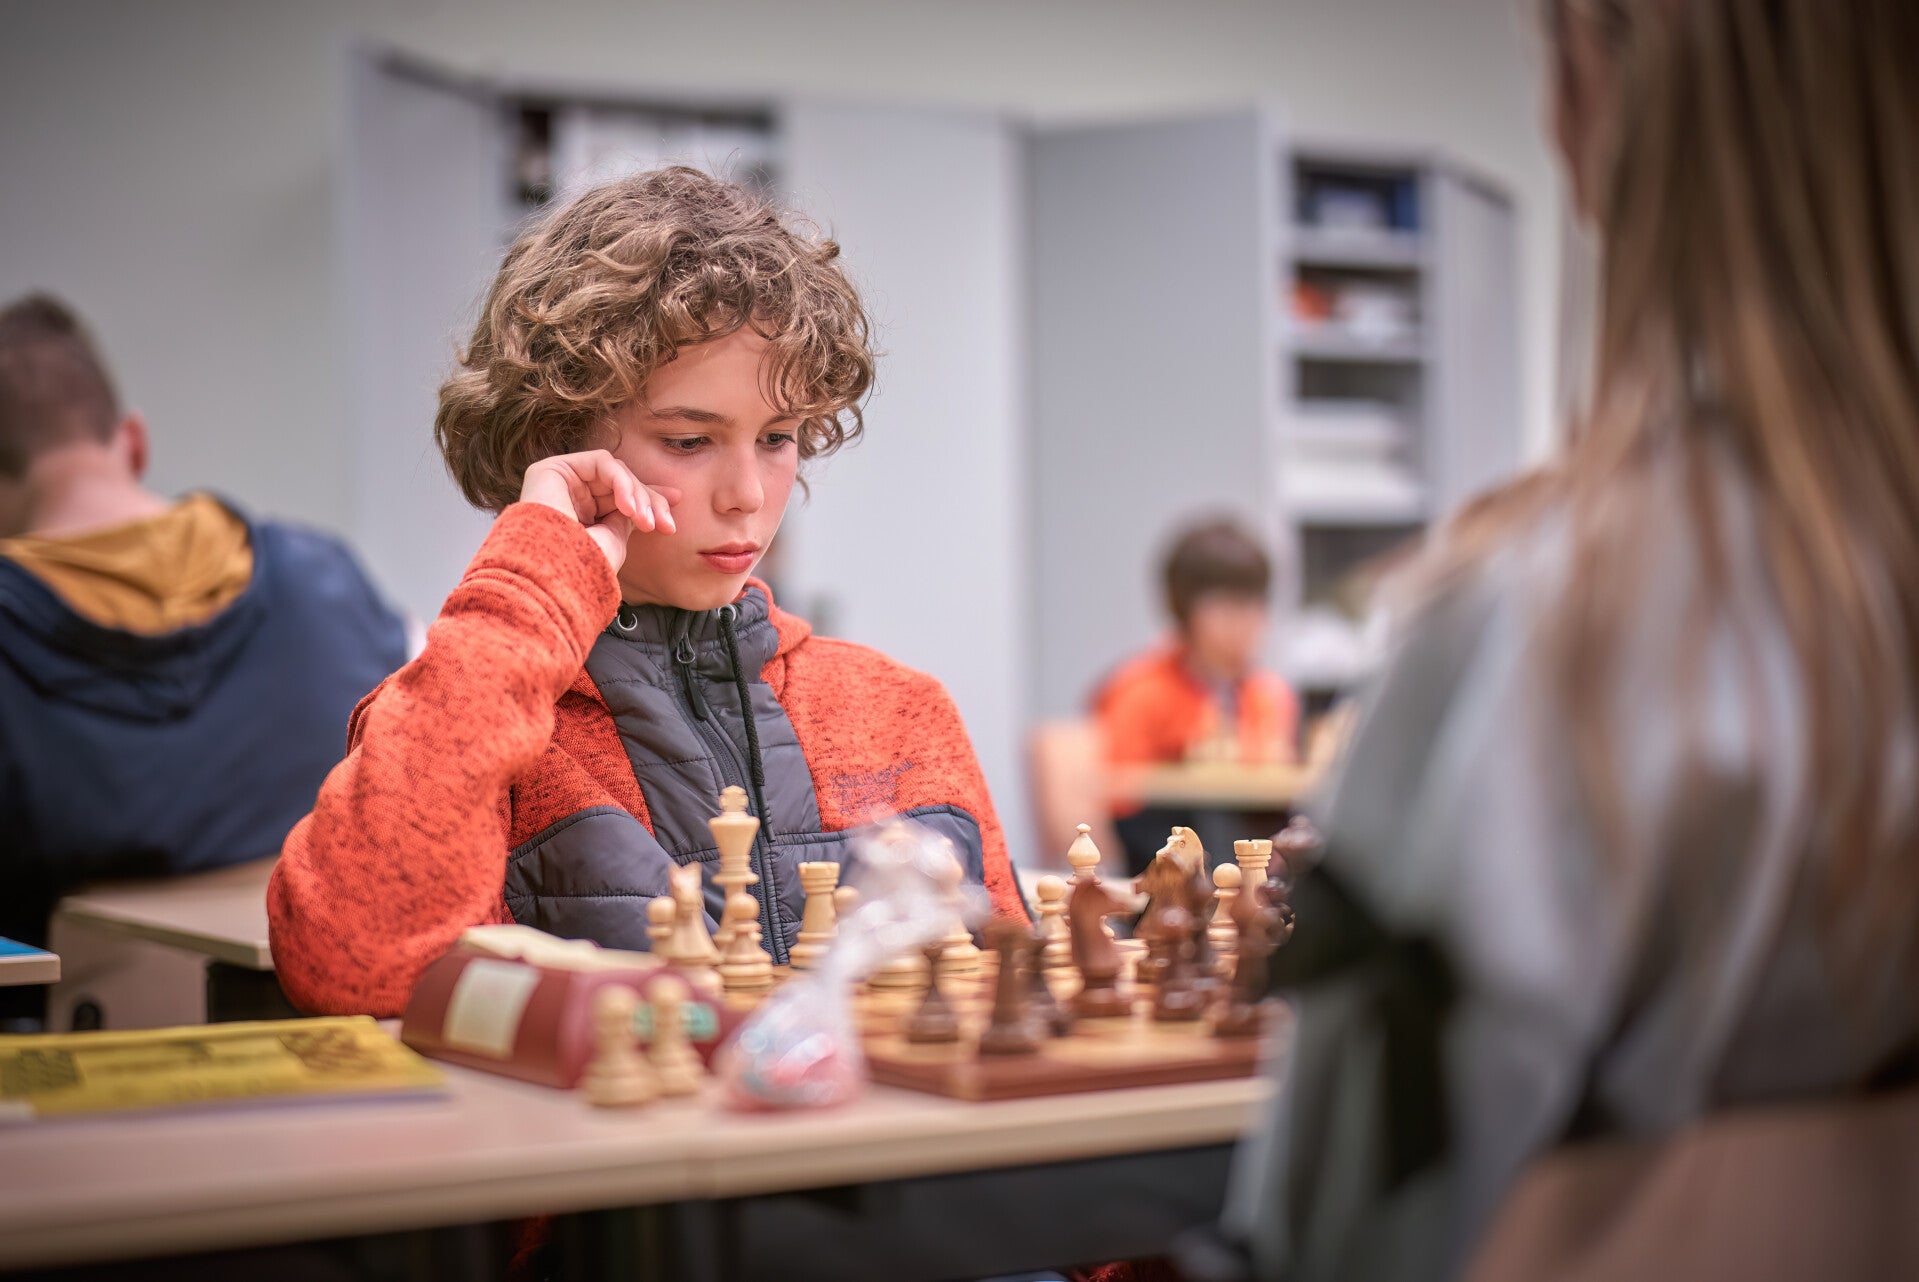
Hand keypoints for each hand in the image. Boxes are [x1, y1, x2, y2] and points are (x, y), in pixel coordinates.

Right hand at [518, 450, 680, 572]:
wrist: (554, 575)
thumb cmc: (582, 568)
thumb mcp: (614, 539)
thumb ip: (626, 516)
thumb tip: (647, 500)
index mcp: (580, 517)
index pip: (618, 496)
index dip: (649, 496)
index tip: (676, 500)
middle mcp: (567, 497)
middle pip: (620, 482)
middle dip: (649, 499)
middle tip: (665, 524)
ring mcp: (559, 482)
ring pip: (614, 471)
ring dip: (638, 494)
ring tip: (647, 522)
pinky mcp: (551, 469)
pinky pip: (601, 462)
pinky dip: (622, 482)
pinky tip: (629, 507)